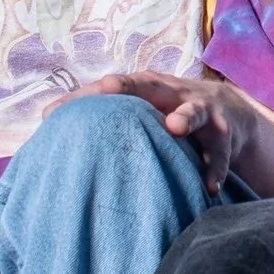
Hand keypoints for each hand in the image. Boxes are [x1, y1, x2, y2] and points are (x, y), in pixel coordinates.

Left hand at [68, 71, 270, 196]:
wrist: (227, 110)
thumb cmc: (169, 110)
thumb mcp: (144, 105)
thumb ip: (106, 112)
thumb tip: (45, 121)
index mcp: (150, 88)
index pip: (115, 87)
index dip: (86, 94)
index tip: (58, 107)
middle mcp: (174, 94)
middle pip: (152, 85)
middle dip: (130, 85)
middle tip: (108, 86)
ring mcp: (202, 112)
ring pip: (194, 112)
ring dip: (185, 116)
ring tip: (174, 127)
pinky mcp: (223, 136)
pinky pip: (220, 153)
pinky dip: (215, 169)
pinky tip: (209, 188)